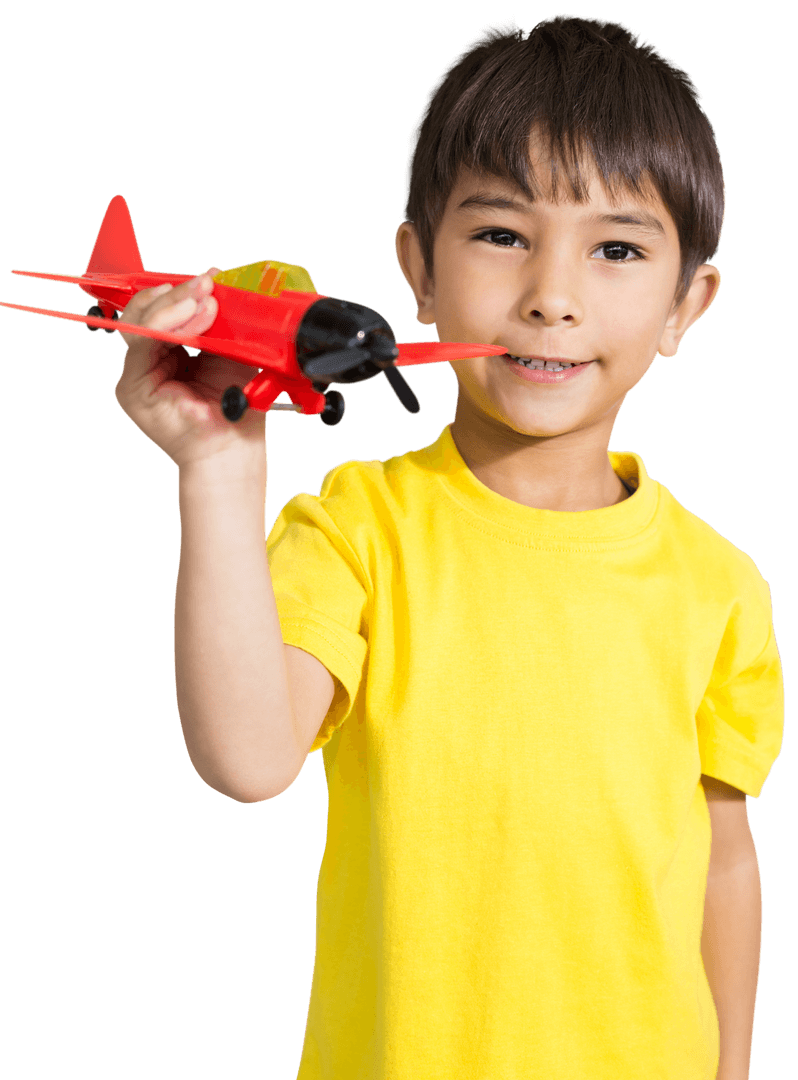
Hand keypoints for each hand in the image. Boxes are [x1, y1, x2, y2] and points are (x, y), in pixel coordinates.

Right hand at [114, 268, 268, 471]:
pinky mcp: (132, 388)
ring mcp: (138, 375)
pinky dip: (167, 323)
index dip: (185, 291)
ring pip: (141, 321)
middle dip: (180, 293)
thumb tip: (216, 277)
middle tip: (206, 284)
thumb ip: (222, 319)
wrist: (234, 448)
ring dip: (175, 305)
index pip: (166, 310)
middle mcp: (152, 362)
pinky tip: (191, 316)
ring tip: (203, 300)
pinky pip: (142, 341)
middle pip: (149, 311)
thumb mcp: (232, 351)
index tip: (211, 278)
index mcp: (173, 353)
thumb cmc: (236, 409)